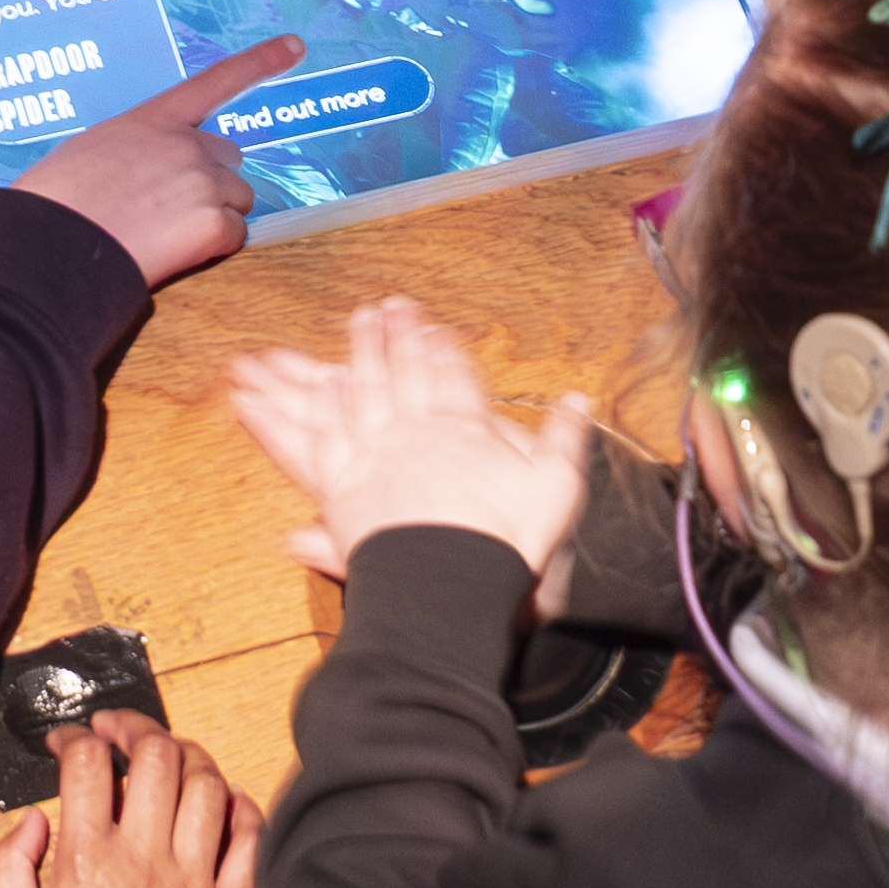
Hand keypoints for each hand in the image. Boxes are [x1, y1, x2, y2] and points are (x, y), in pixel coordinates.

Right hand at [0, 713, 260, 887]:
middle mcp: (146, 861)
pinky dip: (240, 809)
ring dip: (188, 759)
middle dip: (134, 727)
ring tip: (170, 761)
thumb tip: (34, 821)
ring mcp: (196, 885)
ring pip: (208, 786)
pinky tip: (222, 804)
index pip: (87, 764)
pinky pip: (251, 840)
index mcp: (86, 862)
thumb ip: (7, 868)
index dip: (74, 738)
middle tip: (118, 731)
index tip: (67, 744)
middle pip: (156, 755)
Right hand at [8, 36, 298, 284]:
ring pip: (237, 201)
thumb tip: (142, 173)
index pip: (215, 82)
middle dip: (211, 182)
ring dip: (211, 217)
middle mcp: (186, 144)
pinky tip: (168, 252)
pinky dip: (209, 249)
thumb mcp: (89, 152)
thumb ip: (133, 150)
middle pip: (230, 160)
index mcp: (152, 120)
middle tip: (168, 209)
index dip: (260, 62)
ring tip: (160, 234)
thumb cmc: (55, 205)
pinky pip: (233, 237)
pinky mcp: (212, 225)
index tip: (296, 46)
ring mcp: (203, 183)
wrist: (50, 249)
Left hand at [230, 294, 598, 583]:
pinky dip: (312, 409)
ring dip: (355, 355)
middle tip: (382, 306)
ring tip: (352, 324)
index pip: (451, 373)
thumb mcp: (555, 487)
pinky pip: (320, 437)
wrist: (453, 581)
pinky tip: (311, 384)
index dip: (437, 343)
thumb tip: (577, 400)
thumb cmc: (506, 541)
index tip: (425, 319)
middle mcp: (415, 430)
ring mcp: (375, 452)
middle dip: (393, 336)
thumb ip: (561, 439)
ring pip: (359, 390)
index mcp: (464, 428)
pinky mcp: (343, 485)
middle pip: (402, 371)